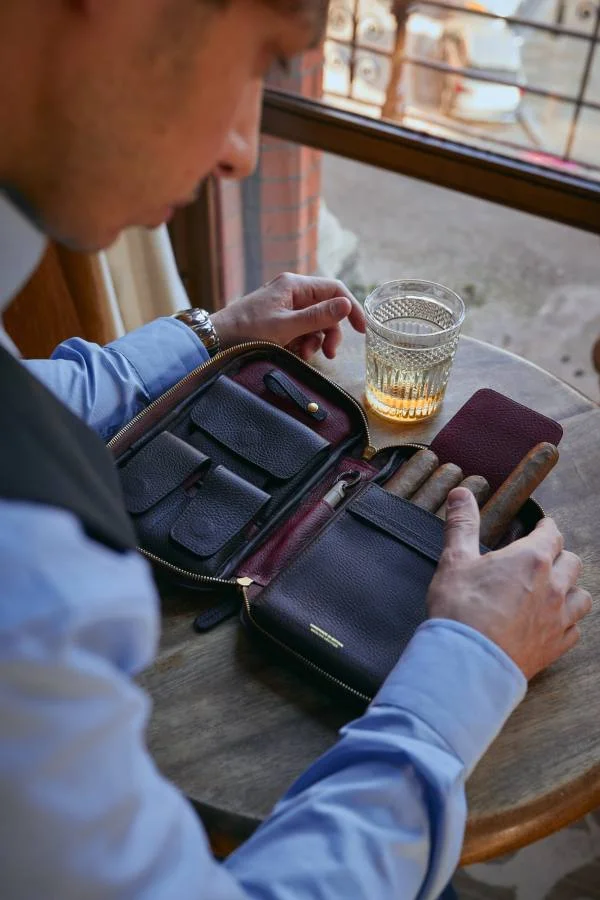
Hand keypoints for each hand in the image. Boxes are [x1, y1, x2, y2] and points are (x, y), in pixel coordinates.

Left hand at [210, 272, 365, 359]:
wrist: (215, 341)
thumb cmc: (247, 331)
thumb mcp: (286, 327)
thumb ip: (317, 317)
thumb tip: (346, 305)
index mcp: (294, 285)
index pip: (334, 289)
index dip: (351, 308)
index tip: (361, 330)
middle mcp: (291, 292)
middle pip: (326, 309)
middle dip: (329, 332)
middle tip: (330, 354)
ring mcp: (284, 306)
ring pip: (314, 323)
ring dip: (314, 341)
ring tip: (302, 355)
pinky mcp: (278, 320)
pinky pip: (300, 330)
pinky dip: (301, 343)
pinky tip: (292, 353)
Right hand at [427, 487, 591, 679]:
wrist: (469, 661)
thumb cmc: (461, 610)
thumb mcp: (455, 560)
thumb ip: (462, 525)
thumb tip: (461, 494)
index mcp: (531, 559)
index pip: (552, 534)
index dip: (547, 528)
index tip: (542, 527)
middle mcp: (553, 586)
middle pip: (572, 563)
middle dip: (560, 556)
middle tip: (546, 557)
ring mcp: (558, 618)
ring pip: (582, 596)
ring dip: (571, 589)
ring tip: (557, 589)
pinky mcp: (555, 646)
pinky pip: (575, 630)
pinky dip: (568, 623)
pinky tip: (555, 623)